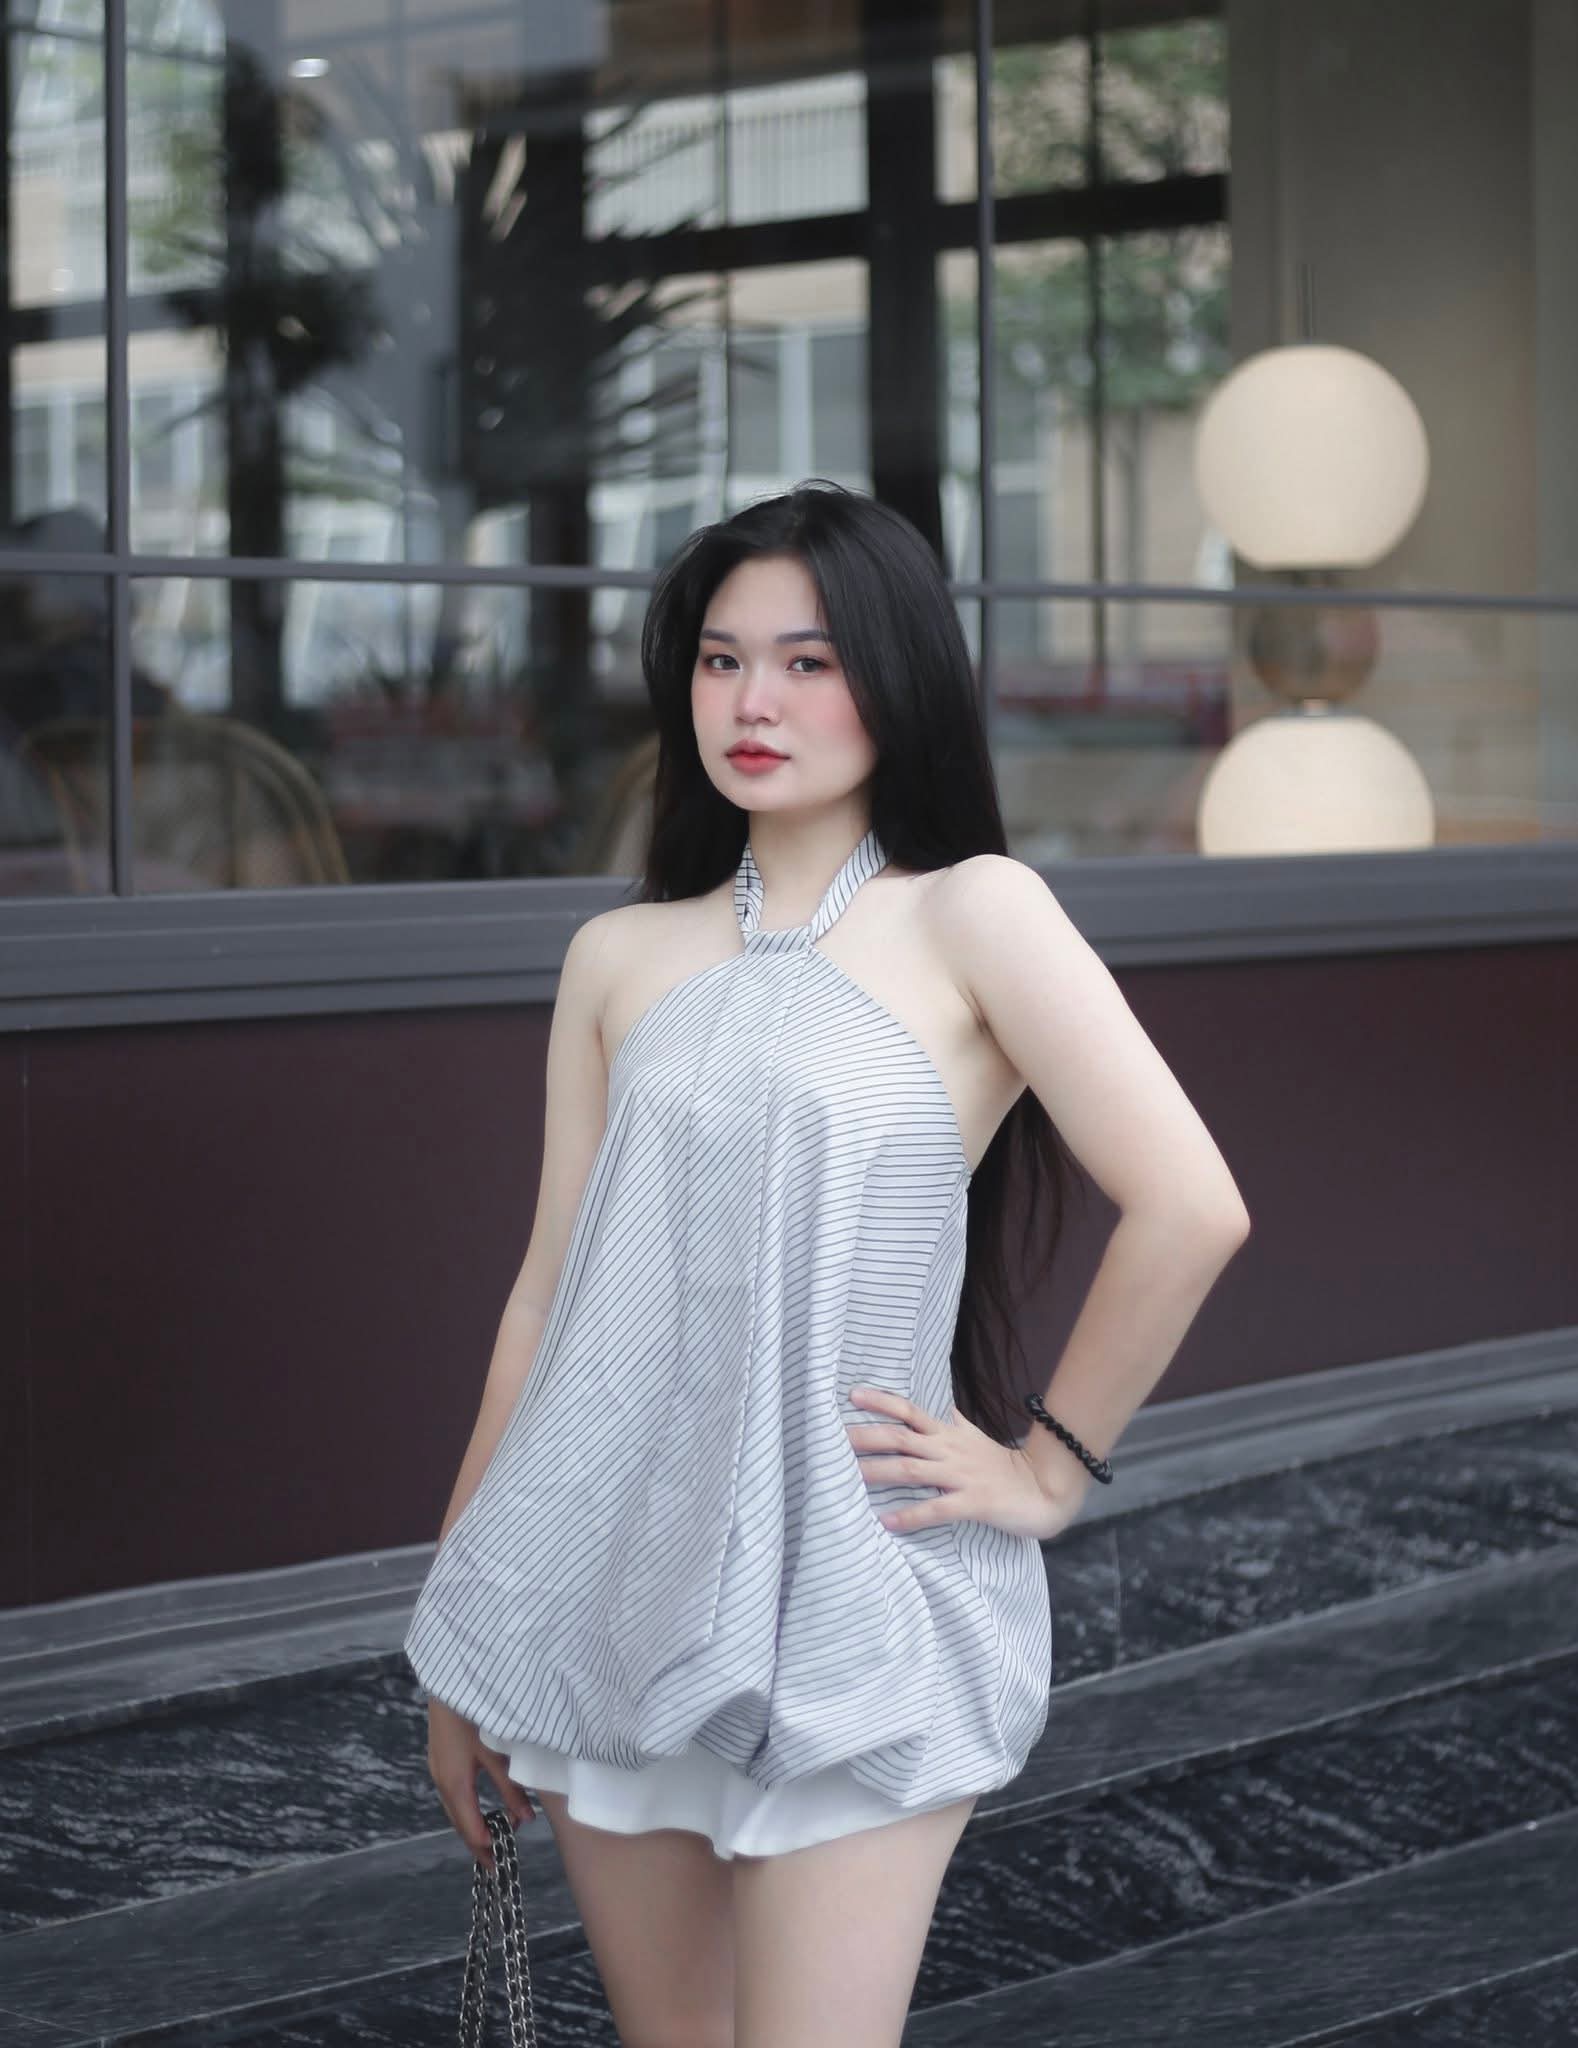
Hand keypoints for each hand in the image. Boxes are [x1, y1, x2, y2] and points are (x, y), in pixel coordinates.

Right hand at [426, 1697, 537, 1868]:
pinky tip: (478, 1809)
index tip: (500, 1864)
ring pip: (453, 1809)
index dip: (485, 1847)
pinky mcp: (440, 1758)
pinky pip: (451, 1794)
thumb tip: (526, 1819)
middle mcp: (442, 1780)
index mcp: (455, 1783)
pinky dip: (465, 1808)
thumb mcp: (499, 1753)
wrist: (452, 1681)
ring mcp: (438, 1768)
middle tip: (495, 1861)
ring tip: (491, 1838)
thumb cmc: (477, 1715)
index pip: (469, 1827)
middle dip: (476, 1842)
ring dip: (471, 1825)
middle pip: (458, 1822)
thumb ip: (512, 1788)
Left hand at [846, 1384, 1088, 1542]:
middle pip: (901, 1438)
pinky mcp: (974, 1503)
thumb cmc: (1002, 1467)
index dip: (882, 1401)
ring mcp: (962, 1477)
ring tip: (849, 1477)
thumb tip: (931, 1403)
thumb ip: (949, 1422)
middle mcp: (950, 1451)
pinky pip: (938, 1509)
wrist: (1044, 1490)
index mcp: (949, 1435)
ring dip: (879, 1473)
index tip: (852, 1394)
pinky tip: (888, 1522)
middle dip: (867, 1436)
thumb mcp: (972, 1437)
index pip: (910, 1411)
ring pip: (912, 1471)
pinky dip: (911, 1515)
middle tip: (834, 1437)